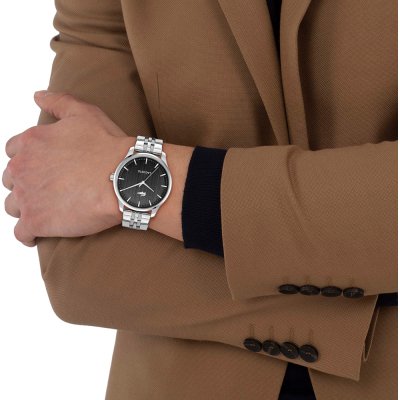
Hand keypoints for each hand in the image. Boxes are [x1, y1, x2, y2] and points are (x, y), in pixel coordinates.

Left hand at [3, 91, 133, 245]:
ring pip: (14, 206)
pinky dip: (27, 235)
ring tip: (46, 211)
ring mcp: (27, 197)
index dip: (28, 161)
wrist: (123, 179)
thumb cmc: (108, 147)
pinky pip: (21, 234)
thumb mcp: (84, 113)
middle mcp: (22, 168)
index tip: (43, 168)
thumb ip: (57, 101)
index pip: (14, 152)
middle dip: (26, 184)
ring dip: (26, 208)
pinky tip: (38, 234)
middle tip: (49, 190)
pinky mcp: (36, 222)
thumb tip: (37, 95)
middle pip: (12, 180)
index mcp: (31, 142)